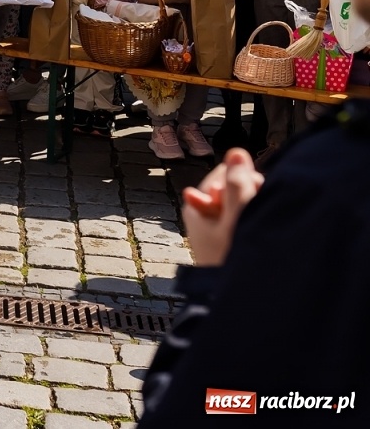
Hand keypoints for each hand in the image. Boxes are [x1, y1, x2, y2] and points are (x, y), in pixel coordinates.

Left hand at [181, 148, 263, 265]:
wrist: (226, 300)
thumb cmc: (228, 260)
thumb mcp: (234, 220)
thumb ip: (237, 185)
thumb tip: (236, 151)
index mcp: (195, 204)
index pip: (224, 173)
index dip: (243, 180)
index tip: (252, 197)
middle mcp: (203, 212)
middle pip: (234, 187)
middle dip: (250, 196)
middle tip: (253, 217)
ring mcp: (215, 226)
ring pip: (242, 203)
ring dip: (254, 210)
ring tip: (254, 230)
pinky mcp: (226, 238)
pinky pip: (244, 219)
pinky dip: (253, 222)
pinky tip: (256, 233)